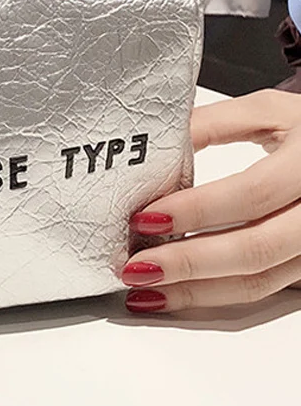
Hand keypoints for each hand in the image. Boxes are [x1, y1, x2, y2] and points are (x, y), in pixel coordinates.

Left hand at [122, 89, 300, 312]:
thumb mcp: (269, 112)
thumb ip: (212, 124)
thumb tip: (154, 144)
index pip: (252, 193)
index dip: (196, 209)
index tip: (146, 218)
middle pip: (255, 249)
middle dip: (188, 262)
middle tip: (136, 266)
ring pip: (260, 280)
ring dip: (197, 291)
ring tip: (147, 290)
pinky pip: (263, 289)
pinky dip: (216, 293)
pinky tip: (180, 292)